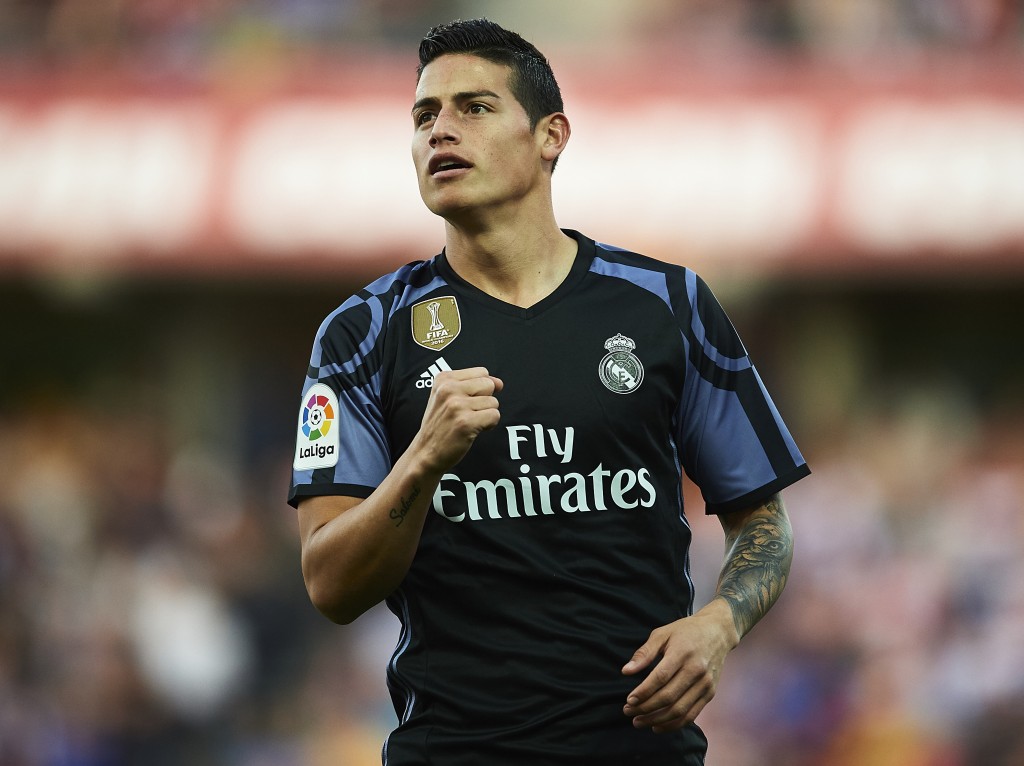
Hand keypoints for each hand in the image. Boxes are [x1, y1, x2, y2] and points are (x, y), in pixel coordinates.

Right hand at [415, 367, 502, 472]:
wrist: (425, 453)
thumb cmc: (440, 425)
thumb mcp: (448, 397)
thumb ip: (474, 385)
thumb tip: (499, 383)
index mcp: (443, 378)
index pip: (482, 373)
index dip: (481, 389)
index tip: (466, 402)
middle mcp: (448, 389)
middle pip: (489, 385)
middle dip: (485, 401)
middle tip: (467, 413)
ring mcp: (456, 405)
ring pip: (493, 402)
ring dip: (485, 415)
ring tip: (468, 423)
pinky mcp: (466, 422)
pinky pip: (494, 416)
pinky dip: (489, 425)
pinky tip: (473, 430)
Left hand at [621, 600, 738, 732]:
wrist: (717, 632)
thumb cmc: (685, 632)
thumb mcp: (662, 634)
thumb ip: (644, 653)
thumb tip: (626, 671)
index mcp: (682, 653)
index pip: (660, 677)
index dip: (643, 692)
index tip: (629, 700)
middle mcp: (696, 670)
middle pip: (668, 697)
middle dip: (645, 708)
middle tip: (628, 711)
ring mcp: (705, 684)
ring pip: (679, 710)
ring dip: (657, 720)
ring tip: (638, 721)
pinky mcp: (710, 693)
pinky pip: (691, 715)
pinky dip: (674, 724)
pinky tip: (657, 726)